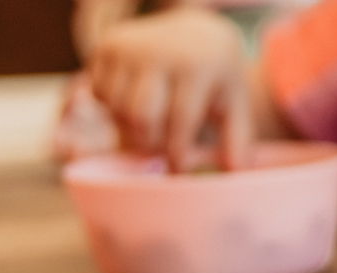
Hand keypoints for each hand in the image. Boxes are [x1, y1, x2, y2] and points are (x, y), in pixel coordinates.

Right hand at [87, 7, 251, 170]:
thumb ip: (237, 141)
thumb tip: (233, 174)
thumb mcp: (235, 106)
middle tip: (159, 151)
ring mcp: (128, 46)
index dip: (177, 152)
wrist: (196, 34)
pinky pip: (99, 93)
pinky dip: (113, 110)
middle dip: (149, 144)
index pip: (180, 119)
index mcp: (195, 66)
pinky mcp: (106, 45)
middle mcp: (158, 51)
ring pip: (116, 108)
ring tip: (151, 129)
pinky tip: (135, 107)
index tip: (176, 170)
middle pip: (140, 116)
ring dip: (130, 130)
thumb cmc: (217, 79)